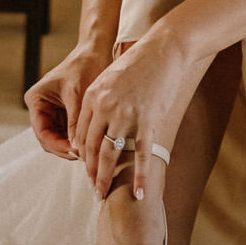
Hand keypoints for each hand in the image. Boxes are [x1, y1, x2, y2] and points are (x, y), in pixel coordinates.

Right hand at [24, 41, 112, 159]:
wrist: (95, 51)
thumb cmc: (84, 66)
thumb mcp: (78, 96)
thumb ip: (74, 122)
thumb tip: (75, 148)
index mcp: (36, 100)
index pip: (42, 132)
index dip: (57, 145)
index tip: (75, 152)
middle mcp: (41, 107)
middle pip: (49, 139)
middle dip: (65, 148)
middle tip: (83, 156)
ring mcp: (53, 112)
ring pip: (59, 139)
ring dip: (72, 146)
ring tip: (88, 152)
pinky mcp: (65, 113)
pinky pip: (69, 133)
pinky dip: (77, 139)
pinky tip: (90, 143)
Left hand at [72, 26, 194, 199]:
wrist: (164, 49)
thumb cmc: (138, 63)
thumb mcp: (109, 78)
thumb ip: (99, 102)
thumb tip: (95, 129)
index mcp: (92, 96)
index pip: (81, 134)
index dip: (82, 155)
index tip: (85, 170)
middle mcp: (105, 107)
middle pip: (91, 147)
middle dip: (91, 172)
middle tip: (94, 190)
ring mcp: (126, 114)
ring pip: (110, 154)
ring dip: (105, 178)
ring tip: (104, 195)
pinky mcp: (148, 120)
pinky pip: (142, 155)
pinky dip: (141, 176)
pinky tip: (141, 193)